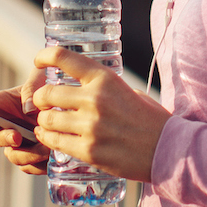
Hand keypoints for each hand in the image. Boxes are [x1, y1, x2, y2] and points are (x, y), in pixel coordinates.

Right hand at [0, 70, 50, 173]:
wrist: (66, 101)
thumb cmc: (49, 85)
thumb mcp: (40, 78)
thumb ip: (32, 88)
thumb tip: (28, 109)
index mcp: (1, 104)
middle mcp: (6, 126)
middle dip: (5, 138)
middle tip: (18, 136)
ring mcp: (20, 143)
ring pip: (14, 156)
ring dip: (27, 155)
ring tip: (46, 148)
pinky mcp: (34, 157)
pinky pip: (31, 167)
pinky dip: (40, 164)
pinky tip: (53, 155)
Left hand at [32, 47, 171, 182]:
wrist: (168, 150)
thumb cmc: (150, 119)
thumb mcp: (128, 91)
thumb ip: (101, 88)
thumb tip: (76, 87)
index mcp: (105, 79)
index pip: (63, 57)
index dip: (44, 56)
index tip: (38, 61)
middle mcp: (94, 99)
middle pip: (47, 93)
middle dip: (40, 99)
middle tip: (44, 103)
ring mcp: (90, 126)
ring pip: (47, 120)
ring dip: (43, 121)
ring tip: (47, 123)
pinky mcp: (88, 151)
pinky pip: (55, 142)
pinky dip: (47, 139)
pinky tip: (49, 137)